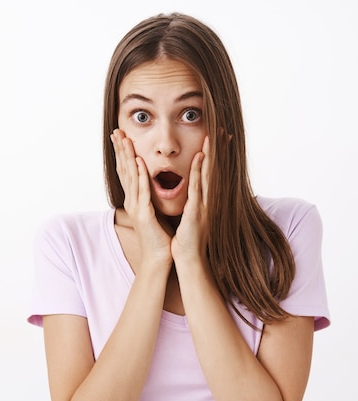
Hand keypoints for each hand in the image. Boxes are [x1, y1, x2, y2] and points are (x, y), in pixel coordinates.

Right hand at [111, 129, 172, 260]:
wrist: (158, 258)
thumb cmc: (159, 237)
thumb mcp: (154, 212)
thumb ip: (151, 198)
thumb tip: (154, 186)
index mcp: (135, 199)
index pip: (127, 172)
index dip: (123, 154)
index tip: (120, 137)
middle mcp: (132, 200)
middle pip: (124, 170)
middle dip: (120, 150)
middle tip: (116, 131)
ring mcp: (136, 207)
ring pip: (131, 176)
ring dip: (128, 157)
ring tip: (125, 140)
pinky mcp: (144, 214)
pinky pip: (142, 190)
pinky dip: (141, 175)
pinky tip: (139, 162)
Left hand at [171, 136, 209, 262]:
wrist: (190, 259)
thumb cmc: (189, 239)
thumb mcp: (193, 216)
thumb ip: (195, 202)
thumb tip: (195, 190)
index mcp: (207, 200)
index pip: (213, 173)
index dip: (216, 155)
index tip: (220, 138)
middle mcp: (210, 200)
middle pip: (216, 170)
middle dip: (219, 150)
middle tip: (223, 129)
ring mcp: (205, 204)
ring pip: (209, 174)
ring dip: (210, 154)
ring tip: (212, 136)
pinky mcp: (197, 210)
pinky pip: (198, 187)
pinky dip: (200, 171)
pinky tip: (200, 156)